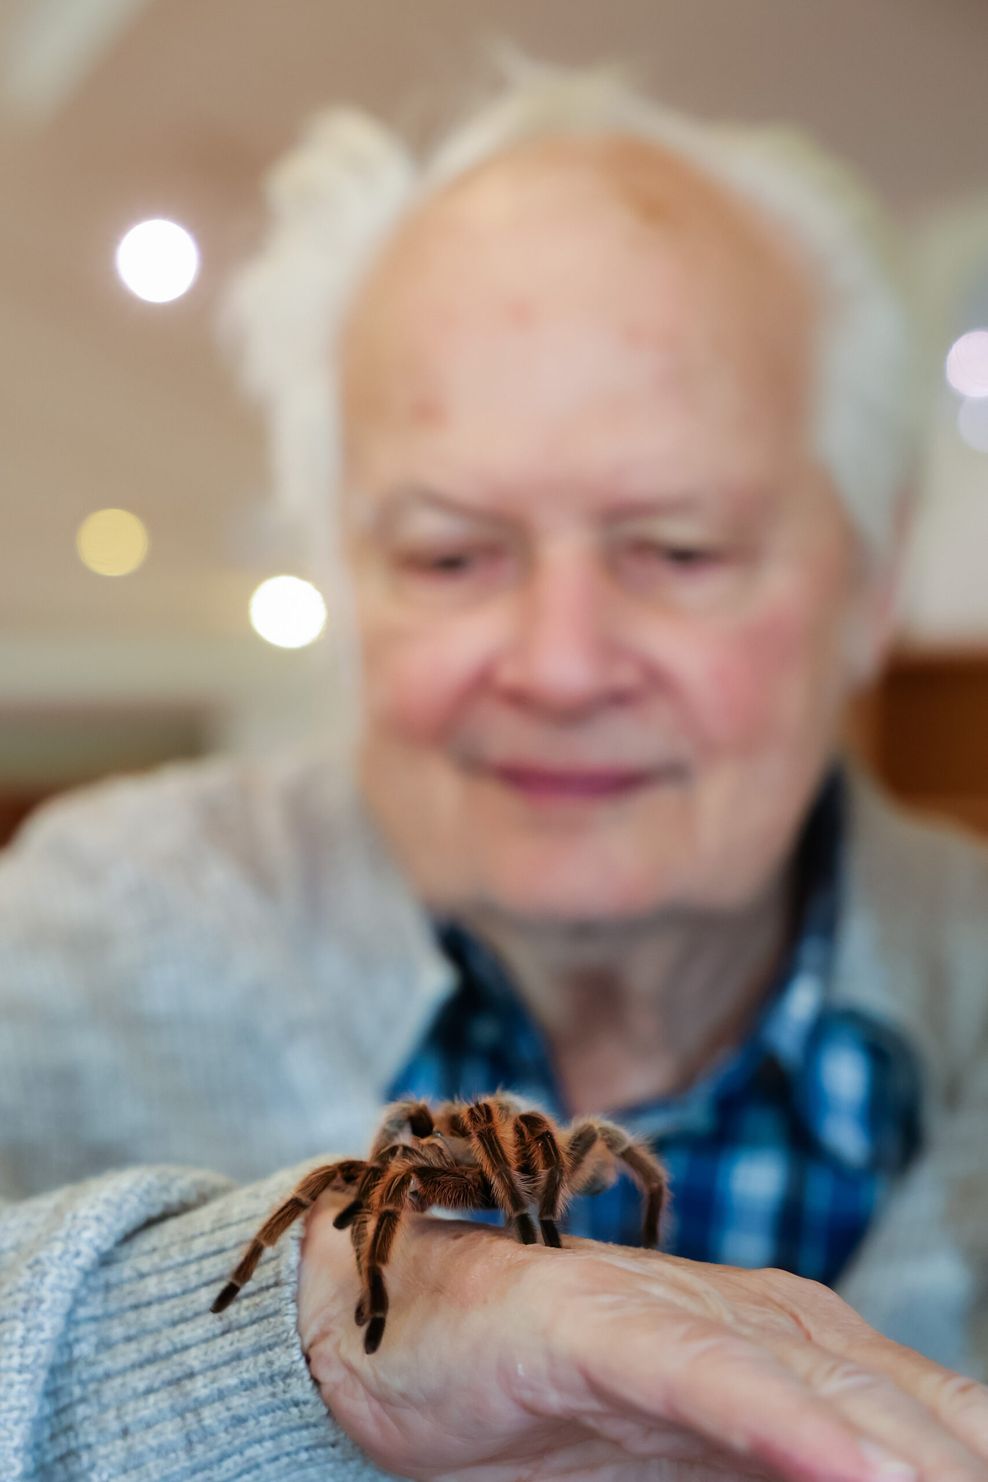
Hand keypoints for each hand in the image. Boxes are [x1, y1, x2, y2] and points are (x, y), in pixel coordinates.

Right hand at [297, 1198, 987, 1481]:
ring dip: (902, 1455)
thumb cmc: (556, 1408)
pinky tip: (845, 1466)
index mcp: (808, 1351)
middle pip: (908, 1413)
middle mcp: (766, 1323)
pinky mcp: (601, 1323)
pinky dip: (778, 1421)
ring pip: (823, 1392)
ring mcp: (683, 1316)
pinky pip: (706, 1378)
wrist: (401, 1326)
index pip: (943, 1421)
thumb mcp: (702, 1457)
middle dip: (956, 1465)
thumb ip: (789, 1464)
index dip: (979, 1457)